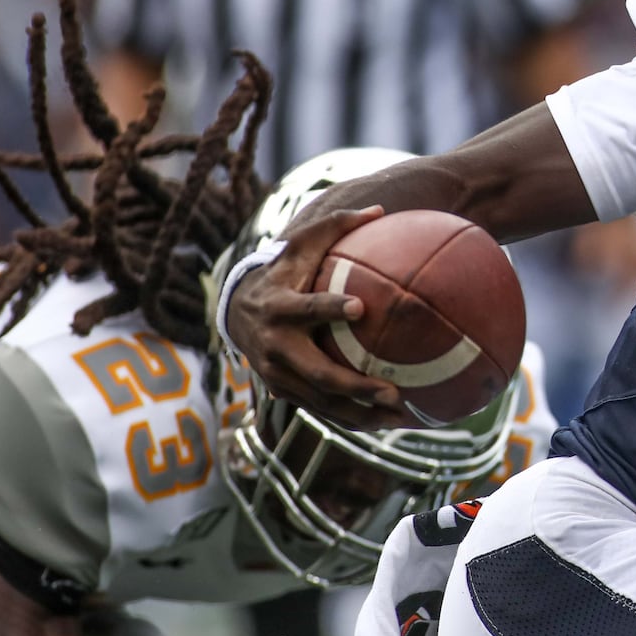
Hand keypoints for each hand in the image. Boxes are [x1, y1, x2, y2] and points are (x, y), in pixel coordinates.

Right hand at [225, 206, 413, 429]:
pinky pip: (319, 410)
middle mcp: (275, 346)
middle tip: (392, 391)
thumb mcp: (301, 244)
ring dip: (359, 413)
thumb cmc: (283, 270)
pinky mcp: (283, 391)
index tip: (361, 307)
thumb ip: (337, 225)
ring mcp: (276, 374)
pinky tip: (385, 424)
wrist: (236, 309)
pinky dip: (350, 420)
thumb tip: (380, 210)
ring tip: (399, 417)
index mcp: (279, 307)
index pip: (306, 309)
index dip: (330, 308)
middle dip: (354, 384)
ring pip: (321, 401)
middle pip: (317, 372)